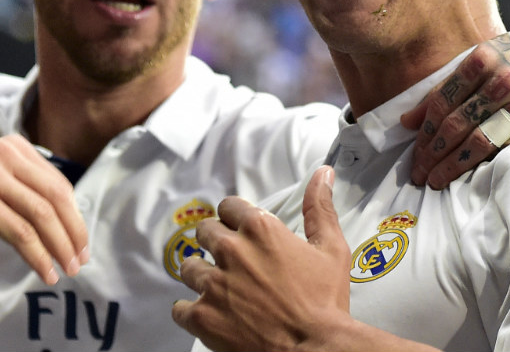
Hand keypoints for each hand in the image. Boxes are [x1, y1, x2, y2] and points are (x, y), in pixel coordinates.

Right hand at [0, 134, 87, 284]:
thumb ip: (19, 186)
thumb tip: (61, 217)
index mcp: (10, 147)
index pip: (58, 183)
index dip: (75, 216)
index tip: (80, 242)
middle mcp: (3, 155)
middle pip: (56, 197)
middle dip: (74, 233)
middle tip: (80, 260)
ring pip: (42, 216)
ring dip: (61, 248)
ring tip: (67, 270)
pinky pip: (22, 234)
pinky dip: (38, 257)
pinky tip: (45, 272)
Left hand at [171, 167, 353, 350]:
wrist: (316, 350)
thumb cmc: (325, 304)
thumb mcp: (330, 249)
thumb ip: (319, 208)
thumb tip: (321, 174)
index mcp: (259, 229)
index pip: (228, 206)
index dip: (234, 219)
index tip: (240, 231)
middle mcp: (231, 251)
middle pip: (204, 232)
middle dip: (215, 243)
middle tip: (231, 262)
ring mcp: (213, 284)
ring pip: (189, 267)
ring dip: (201, 276)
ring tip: (219, 289)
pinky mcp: (202, 316)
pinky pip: (179, 307)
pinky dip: (190, 312)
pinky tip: (207, 314)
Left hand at [402, 21, 509, 187]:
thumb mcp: (484, 61)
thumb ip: (447, 88)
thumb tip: (406, 121)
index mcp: (484, 57)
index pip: (442, 103)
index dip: (424, 133)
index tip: (414, 156)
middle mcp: (507, 76)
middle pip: (459, 124)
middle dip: (433, 154)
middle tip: (418, 176)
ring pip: (483, 140)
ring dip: (454, 165)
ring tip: (437, 181)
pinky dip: (490, 164)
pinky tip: (473, 178)